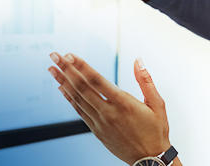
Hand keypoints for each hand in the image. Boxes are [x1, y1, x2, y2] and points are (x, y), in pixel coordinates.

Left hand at [46, 52, 172, 163]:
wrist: (150, 159)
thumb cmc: (156, 131)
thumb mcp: (157, 104)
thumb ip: (146, 81)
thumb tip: (138, 61)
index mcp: (124, 104)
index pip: (97, 80)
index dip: (81, 66)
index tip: (70, 55)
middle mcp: (109, 113)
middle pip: (82, 87)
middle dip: (66, 70)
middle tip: (54, 56)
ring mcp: (101, 123)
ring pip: (77, 99)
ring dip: (63, 82)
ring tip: (52, 69)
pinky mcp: (97, 131)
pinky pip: (79, 111)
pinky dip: (69, 99)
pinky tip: (62, 88)